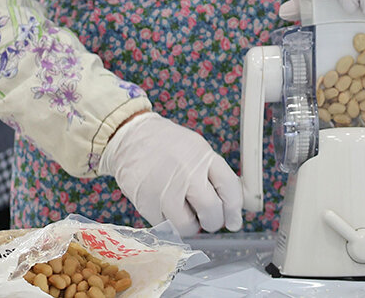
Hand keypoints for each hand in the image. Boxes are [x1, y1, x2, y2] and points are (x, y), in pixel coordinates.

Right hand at [99, 112, 241, 234]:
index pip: (229, 188)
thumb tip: (230, 205)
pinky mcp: (147, 204)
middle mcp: (187, 173)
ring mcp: (166, 190)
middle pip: (212, 211)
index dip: (234, 209)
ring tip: (186, 214)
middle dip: (213, 221)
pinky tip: (167, 210)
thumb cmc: (167, 145)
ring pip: (188, 226)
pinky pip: (166, 227)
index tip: (234, 221)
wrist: (130, 137)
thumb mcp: (197, 149)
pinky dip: (169, 224)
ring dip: (191, 226)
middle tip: (208, 220)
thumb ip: (213, 174)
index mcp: (204, 157)